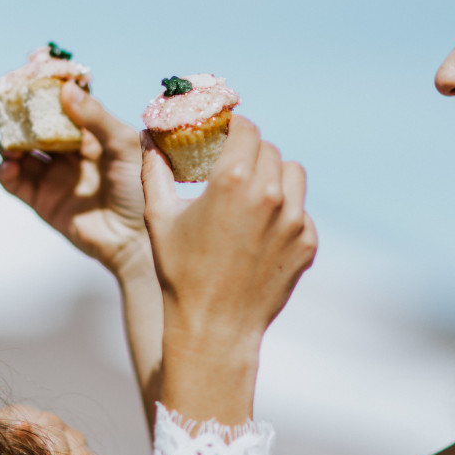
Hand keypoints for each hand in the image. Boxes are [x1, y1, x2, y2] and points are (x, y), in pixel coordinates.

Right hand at [0, 82, 149, 277]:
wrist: (134, 239)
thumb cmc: (139, 189)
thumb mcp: (124, 147)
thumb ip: (96, 118)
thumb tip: (66, 88)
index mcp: (91, 131)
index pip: (64, 98)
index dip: (49, 79)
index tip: (35, 59)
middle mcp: (69, 150)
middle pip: (36, 121)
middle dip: (21, 108)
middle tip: (9, 97)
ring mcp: (53, 174)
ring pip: (19, 148)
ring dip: (9, 139)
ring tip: (11, 139)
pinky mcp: (40, 199)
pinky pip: (14, 181)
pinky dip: (5, 170)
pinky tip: (10, 165)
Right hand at [141, 115, 316, 349]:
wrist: (214, 327)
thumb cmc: (180, 272)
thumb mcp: (159, 217)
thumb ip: (155, 170)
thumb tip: (147, 137)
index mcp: (233, 180)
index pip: (246, 129)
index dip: (235, 127)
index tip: (226, 133)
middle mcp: (270, 194)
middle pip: (269, 149)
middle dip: (250, 152)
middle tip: (233, 166)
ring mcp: (294, 220)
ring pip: (293, 174)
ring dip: (274, 176)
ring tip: (252, 193)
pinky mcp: (307, 243)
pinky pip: (302, 210)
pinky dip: (286, 212)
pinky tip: (261, 230)